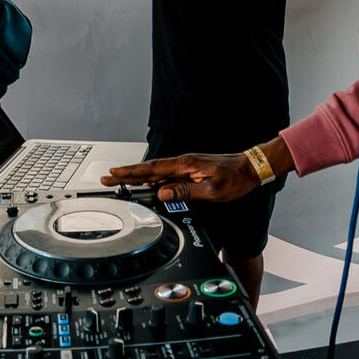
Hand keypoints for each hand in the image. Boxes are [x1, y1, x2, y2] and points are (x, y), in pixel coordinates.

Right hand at [100, 152, 260, 202]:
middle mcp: (183, 164)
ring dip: (138, 177)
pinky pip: (166, 177)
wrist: (251, 168)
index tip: (114, 174)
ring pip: (156, 174)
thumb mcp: (211, 190)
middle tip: (107, 177)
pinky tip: (147, 186)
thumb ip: (185, 192)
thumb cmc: (235, 178)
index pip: (152, 169)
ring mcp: (186, 168)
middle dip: (127, 173)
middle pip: (149, 170)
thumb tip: (163, 194)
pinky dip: (153, 181)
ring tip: (120, 181)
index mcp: (185, 165)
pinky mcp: (190, 172)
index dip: (131, 172)